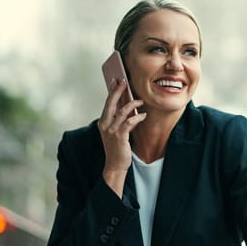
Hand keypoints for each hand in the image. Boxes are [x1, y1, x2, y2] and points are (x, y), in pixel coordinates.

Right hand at [97, 79, 145, 196]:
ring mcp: (111, 131)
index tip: (116, 80)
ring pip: (121, 111)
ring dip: (132, 104)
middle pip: (111, 103)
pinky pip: (129, 122)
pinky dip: (137, 117)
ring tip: (141, 100)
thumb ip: (119, 120)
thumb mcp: (116, 132)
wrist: (115, 165)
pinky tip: (144, 115)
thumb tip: (128, 106)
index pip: (107, 103)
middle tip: (124, 81)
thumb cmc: (118, 148)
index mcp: (102, 122)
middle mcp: (104, 125)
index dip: (112, 91)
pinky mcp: (120, 137)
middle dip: (118, 91)